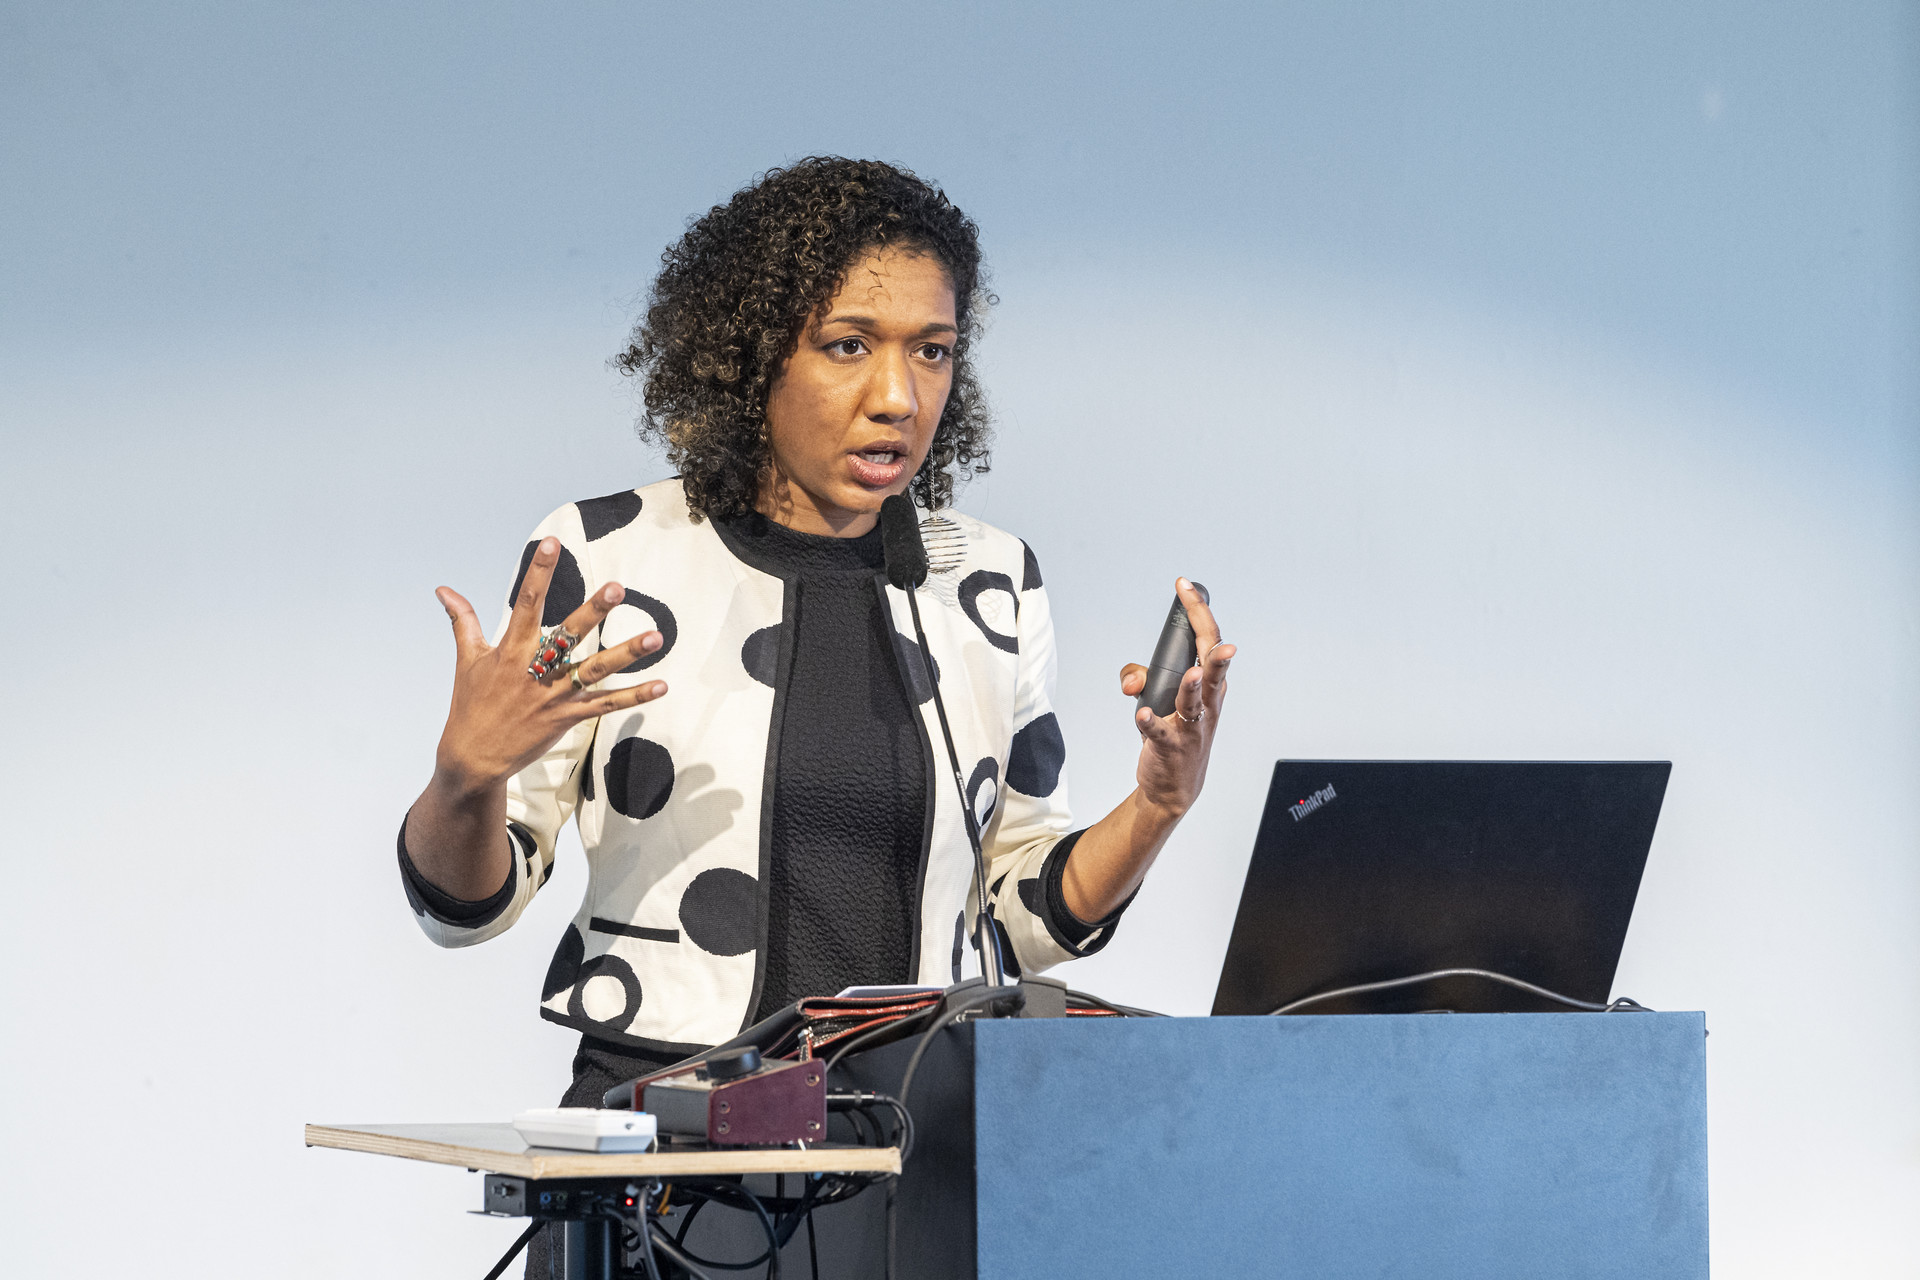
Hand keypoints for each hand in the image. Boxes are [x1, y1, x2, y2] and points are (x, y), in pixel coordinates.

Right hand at [433, 536, 668, 796]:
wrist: (473, 757)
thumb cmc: (471, 704)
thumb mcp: (467, 659)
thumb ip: (463, 620)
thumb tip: (443, 589)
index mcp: (511, 650)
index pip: (526, 603)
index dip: (539, 572)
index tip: (552, 543)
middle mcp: (534, 670)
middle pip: (568, 635)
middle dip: (593, 611)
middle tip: (617, 589)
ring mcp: (553, 695)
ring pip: (596, 671)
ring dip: (627, 654)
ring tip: (656, 637)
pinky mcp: (567, 718)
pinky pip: (606, 706)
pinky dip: (634, 697)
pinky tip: (662, 686)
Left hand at [1118, 577, 1233, 818]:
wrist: (1174, 787)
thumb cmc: (1174, 735)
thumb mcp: (1160, 700)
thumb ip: (1138, 678)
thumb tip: (1130, 679)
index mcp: (1210, 686)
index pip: (1209, 641)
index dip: (1199, 612)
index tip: (1184, 587)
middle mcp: (1207, 703)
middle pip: (1214, 665)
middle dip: (1208, 635)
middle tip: (1197, 607)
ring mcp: (1192, 726)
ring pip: (1196, 701)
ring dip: (1193, 686)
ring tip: (1192, 673)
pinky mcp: (1171, 746)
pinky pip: (1160, 731)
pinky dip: (1150, 722)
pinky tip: (1142, 714)